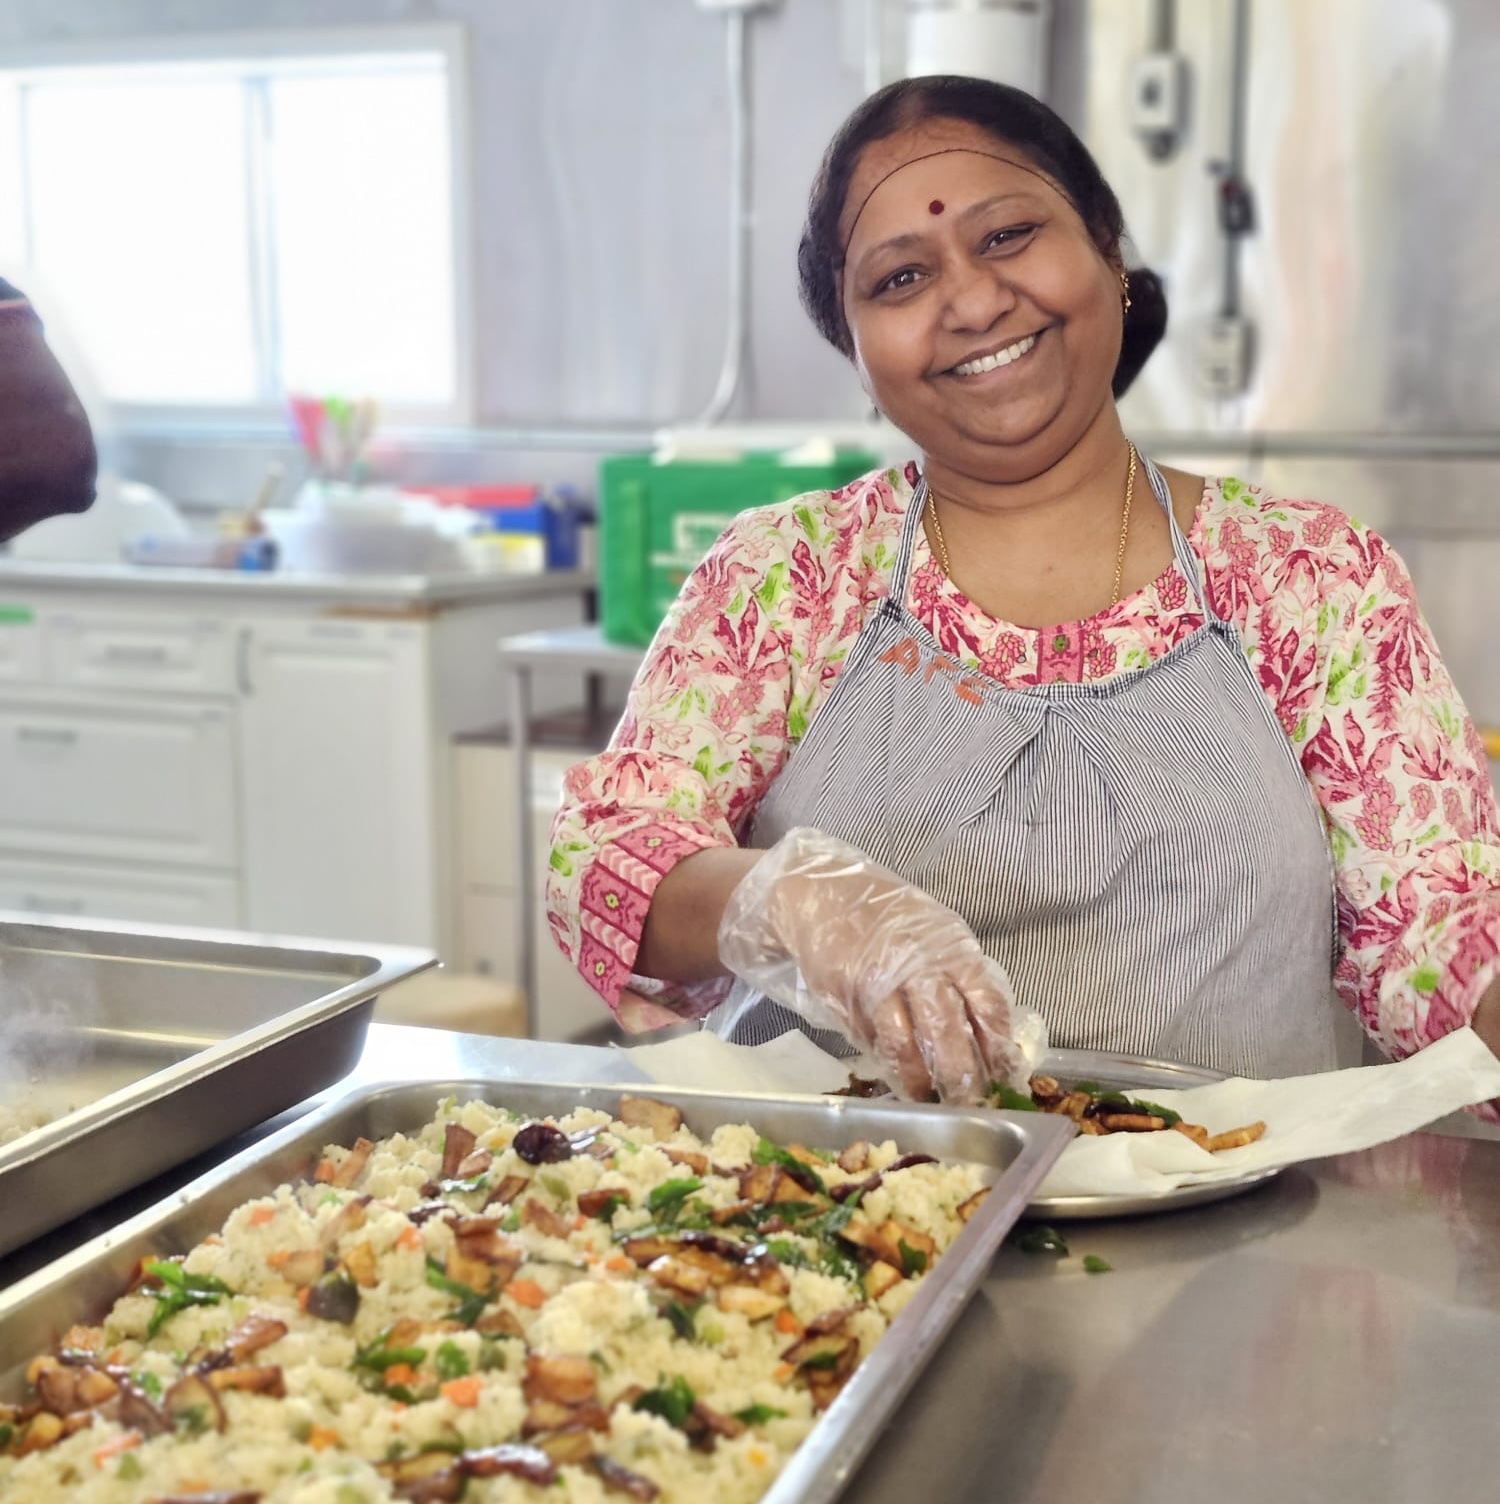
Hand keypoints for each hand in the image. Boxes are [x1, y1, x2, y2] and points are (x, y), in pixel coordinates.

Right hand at [717, 827, 1019, 1102]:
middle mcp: (916, 965)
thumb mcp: (936, 933)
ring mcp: (877, 982)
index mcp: (950, 949)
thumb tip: (988, 1034)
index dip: (997, 1044)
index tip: (1004, 1073)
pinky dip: (885, 1062)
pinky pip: (870, 1039)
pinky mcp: (845, 996)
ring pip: (904, 1044)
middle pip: (947, 1031)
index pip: (985, 1002)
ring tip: (927, 1097)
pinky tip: (895, 1073)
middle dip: (960, 1075)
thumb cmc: (889, 918)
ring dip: (919, 1080)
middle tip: (969, 1102)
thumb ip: (961, 975)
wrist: (824, 894)